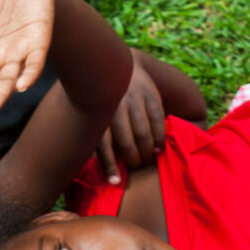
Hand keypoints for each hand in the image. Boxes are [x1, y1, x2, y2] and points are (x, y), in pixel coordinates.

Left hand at [99, 57, 165, 173]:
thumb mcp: (94, 115)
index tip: (115, 182)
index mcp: (98, 113)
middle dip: (133, 159)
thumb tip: (90, 166)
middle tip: (137, 165)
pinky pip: (158, 119)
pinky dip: (160, 137)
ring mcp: (134, 98)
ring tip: (148, 158)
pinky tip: (159, 147)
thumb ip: (94, 136)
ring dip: (147, 151)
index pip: (103, 145)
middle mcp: (115, 105)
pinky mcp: (150, 93)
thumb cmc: (103, 102)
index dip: (110, 165)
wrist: (119, 66)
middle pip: (126, 141)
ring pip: (143, 132)